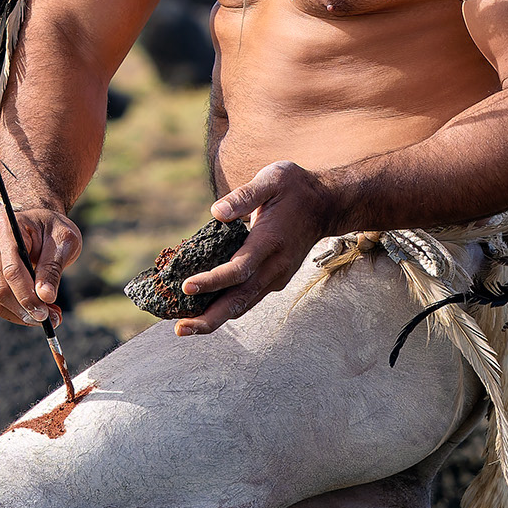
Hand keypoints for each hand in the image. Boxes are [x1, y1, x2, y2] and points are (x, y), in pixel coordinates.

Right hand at [0, 206, 81, 327]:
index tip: (45, 314)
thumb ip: (53, 268)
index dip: (27, 296)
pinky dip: (14, 312)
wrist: (36, 222)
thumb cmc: (52, 229)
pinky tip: (34, 310)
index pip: (11, 270)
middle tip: (51, 320)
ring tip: (48, 317)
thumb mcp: (64, 241)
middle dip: (25, 310)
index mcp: (5, 227)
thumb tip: (45, 298)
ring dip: (21, 315)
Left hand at [174, 160, 339, 333]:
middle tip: (181, 329)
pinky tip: (202, 309)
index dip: (213, 281)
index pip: (240, 269)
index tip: (187, 287)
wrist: (326, 206)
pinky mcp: (274, 280)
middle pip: (241, 299)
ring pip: (244, 304)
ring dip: (215, 319)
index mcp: (271, 241)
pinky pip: (248, 298)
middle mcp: (276, 266)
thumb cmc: (295, 188)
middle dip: (210, 317)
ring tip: (185, 328)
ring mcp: (277, 277)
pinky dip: (226, 307)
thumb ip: (245, 195)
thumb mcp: (272, 178)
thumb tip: (217, 212)